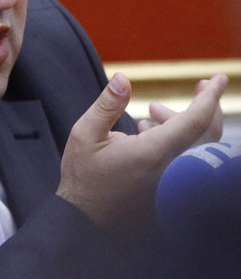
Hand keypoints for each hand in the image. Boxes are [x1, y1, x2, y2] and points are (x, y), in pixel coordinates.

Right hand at [56, 72, 227, 229]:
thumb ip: (107, 105)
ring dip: (184, 122)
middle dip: (207, 105)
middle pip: (207, 134)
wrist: (85, 221)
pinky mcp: (169, 190)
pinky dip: (177, 139)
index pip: (194, 121)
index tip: (218, 78)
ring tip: (154, 110)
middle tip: (202, 85)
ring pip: (198, 148)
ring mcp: (172, 183)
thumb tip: (122, 78)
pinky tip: (148, 130)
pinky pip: (187, 160)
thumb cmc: (83, 177)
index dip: (209, 97)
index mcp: (152, 154)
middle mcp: (170, 171)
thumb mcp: (85, 134)